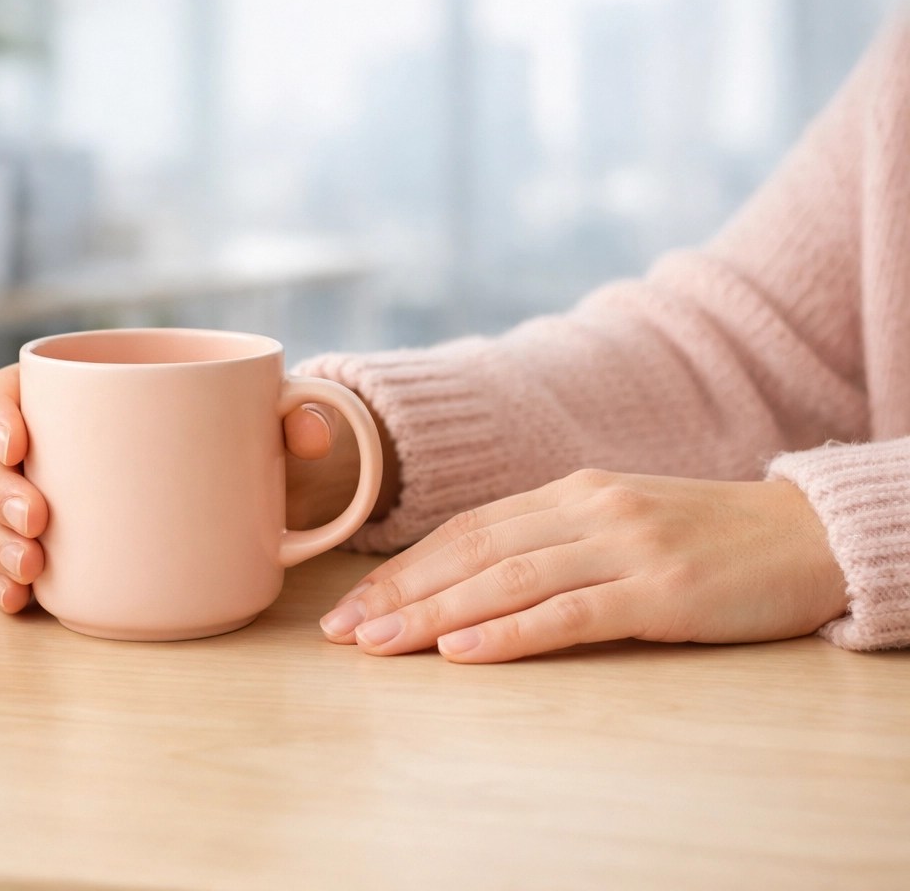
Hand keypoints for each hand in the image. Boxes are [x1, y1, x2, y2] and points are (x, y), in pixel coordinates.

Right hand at [0, 364, 399, 613]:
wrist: (252, 489)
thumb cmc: (239, 437)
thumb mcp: (265, 422)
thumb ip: (292, 418)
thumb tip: (314, 433)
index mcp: (84, 403)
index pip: (10, 394)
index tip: (18, 440)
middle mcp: (56, 454)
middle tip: (40, 516)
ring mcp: (52, 507)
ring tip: (32, 567)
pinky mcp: (64, 554)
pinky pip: (14, 569)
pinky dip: (6, 585)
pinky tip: (20, 600)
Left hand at [319, 469, 849, 662]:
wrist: (801, 534)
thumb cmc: (703, 534)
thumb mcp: (619, 521)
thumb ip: (555, 538)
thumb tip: (477, 576)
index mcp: (572, 492)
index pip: (469, 529)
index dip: (406, 565)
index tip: (356, 600)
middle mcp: (587, 509)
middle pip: (472, 550)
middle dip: (399, 591)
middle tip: (342, 629)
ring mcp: (623, 546)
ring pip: (507, 579)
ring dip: (434, 613)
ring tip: (378, 643)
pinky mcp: (659, 590)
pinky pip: (569, 613)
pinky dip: (509, 632)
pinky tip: (462, 651)